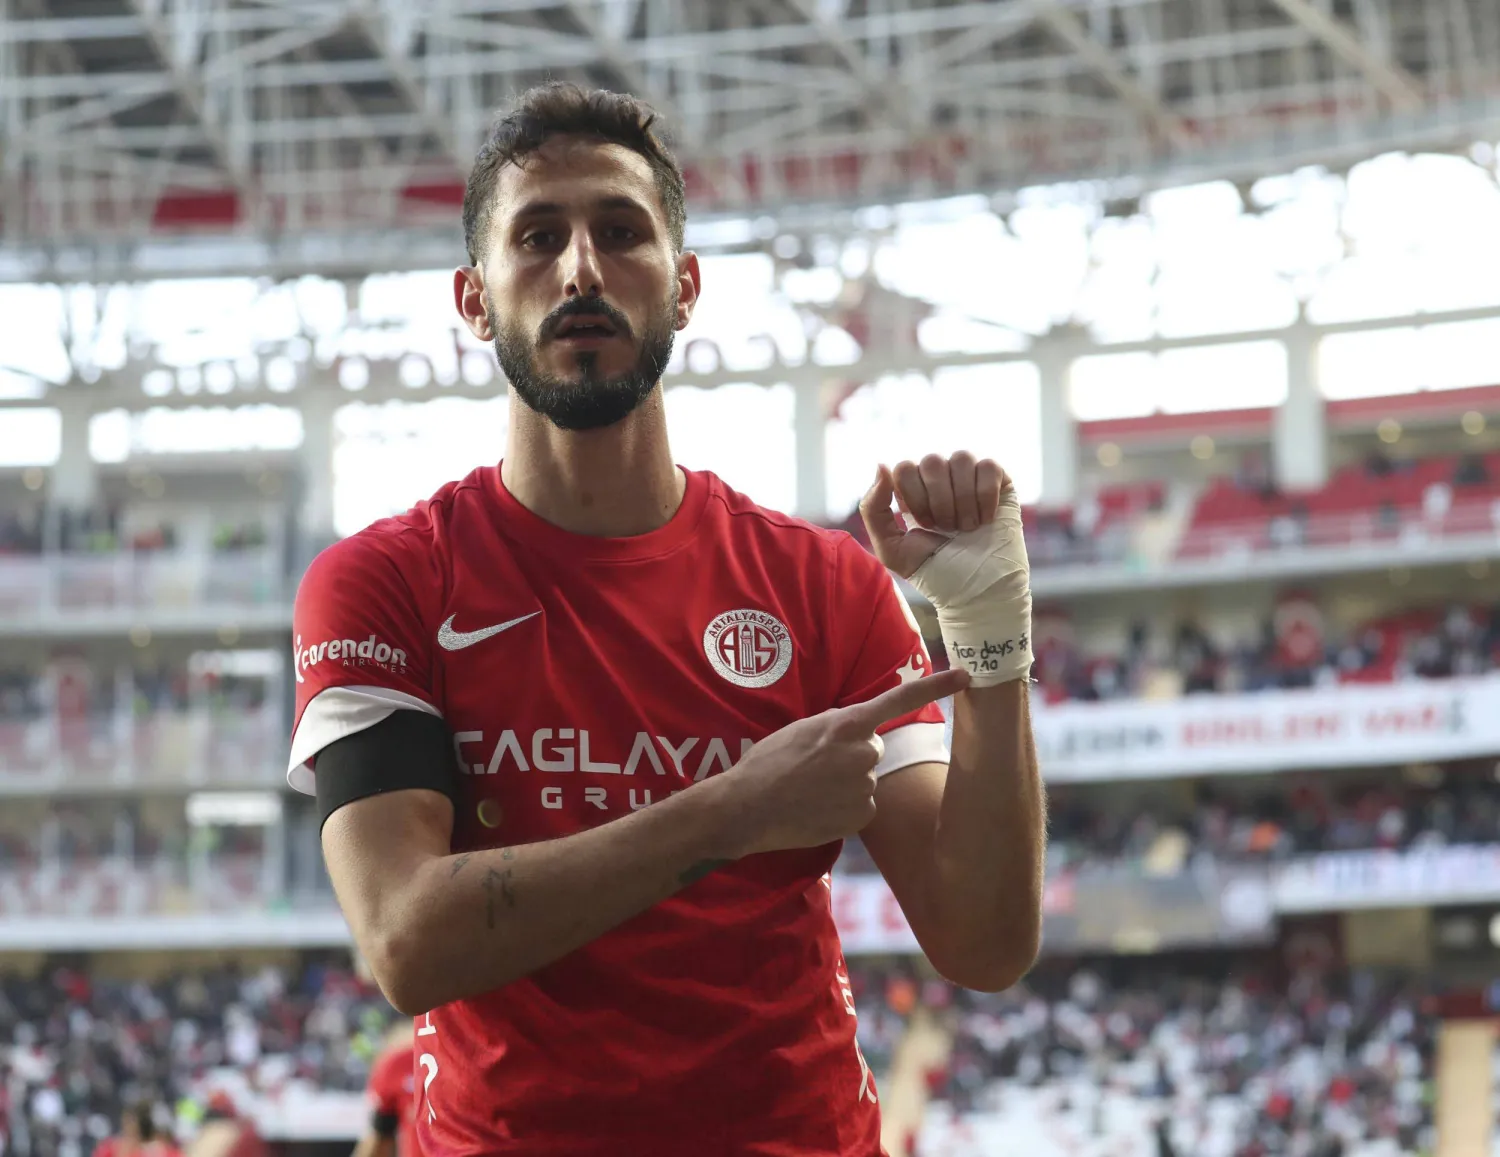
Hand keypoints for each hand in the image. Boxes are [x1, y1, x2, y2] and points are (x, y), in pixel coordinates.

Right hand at [719, 668, 968, 856]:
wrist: (748, 807)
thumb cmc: (767, 763)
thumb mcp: (802, 730)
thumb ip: (836, 726)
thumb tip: (855, 729)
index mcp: (847, 724)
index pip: (899, 699)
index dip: (936, 686)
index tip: (966, 675)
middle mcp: (863, 752)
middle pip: (873, 748)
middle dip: (853, 755)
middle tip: (817, 766)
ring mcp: (864, 785)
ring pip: (866, 779)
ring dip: (847, 783)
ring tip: (811, 789)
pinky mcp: (862, 815)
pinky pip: (862, 806)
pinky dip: (845, 808)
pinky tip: (818, 808)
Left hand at [858, 453, 1009, 578]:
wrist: (977, 591)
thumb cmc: (934, 571)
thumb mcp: (892, 548)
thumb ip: (873, 508)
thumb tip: (882, 464)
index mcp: (914, 489)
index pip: (904, 467)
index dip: (914, 497)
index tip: (925, 525)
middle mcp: (941, 478)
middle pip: (932, 461)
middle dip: (939, 501)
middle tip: (947, 528)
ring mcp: (970, 477)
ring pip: (961, 458)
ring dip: (963, 500)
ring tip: (967, 527)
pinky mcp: (1000, 481)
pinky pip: (989, 466)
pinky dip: (986, 497)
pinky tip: (985, 519)